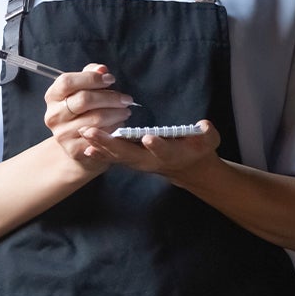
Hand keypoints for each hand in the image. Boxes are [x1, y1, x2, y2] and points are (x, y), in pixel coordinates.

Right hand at [44, 64, 133, 173]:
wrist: (79, 144)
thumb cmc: (84, 111)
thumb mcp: (84, 90)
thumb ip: (91, 75)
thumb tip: (102, 69)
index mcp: (53, 96)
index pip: (67, 81)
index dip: (91, 78)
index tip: (111, 79)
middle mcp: (53, 115)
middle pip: (84, 99)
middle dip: (110, 97)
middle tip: (126, 99)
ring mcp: (62, 134)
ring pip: (95, 118)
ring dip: (116, 113)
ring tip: (125, 111)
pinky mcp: (73, 149)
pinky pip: (100, 136)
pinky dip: (114, 128)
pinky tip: (119, 125)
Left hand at [80, 119, 222, 176]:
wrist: (188, 169)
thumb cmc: (199, 150)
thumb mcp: (210, 141)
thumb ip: (208, 134)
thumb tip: (204, 126)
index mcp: (173, 154)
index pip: (165, 150)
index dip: (158, 145)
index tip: (149, 138)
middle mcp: (152, 161)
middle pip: (130, 154)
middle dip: (111, 144)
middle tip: (92, 132)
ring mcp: (140, 163)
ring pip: (118, 156)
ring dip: (100, 146)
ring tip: (84, 134)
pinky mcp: (132, 161)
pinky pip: (114, 158)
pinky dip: (100, 152)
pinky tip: (85, 145)